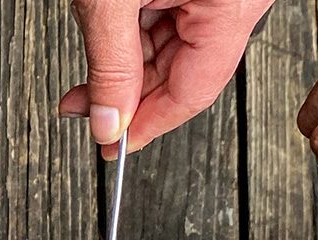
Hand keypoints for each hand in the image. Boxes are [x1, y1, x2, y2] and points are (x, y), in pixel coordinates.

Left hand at [59, 0, 272, 157]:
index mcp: (232, 4)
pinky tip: (108, 43)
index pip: (191, 92)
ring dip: (128, 67)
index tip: (112, 146)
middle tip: (85, 111)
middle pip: (183, 74)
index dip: (146, 126)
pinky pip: (175, 18)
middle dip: (128, 96)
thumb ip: (110, 65)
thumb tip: (107, 122)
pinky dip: (137, 35)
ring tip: (86, 78)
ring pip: (176, 50)